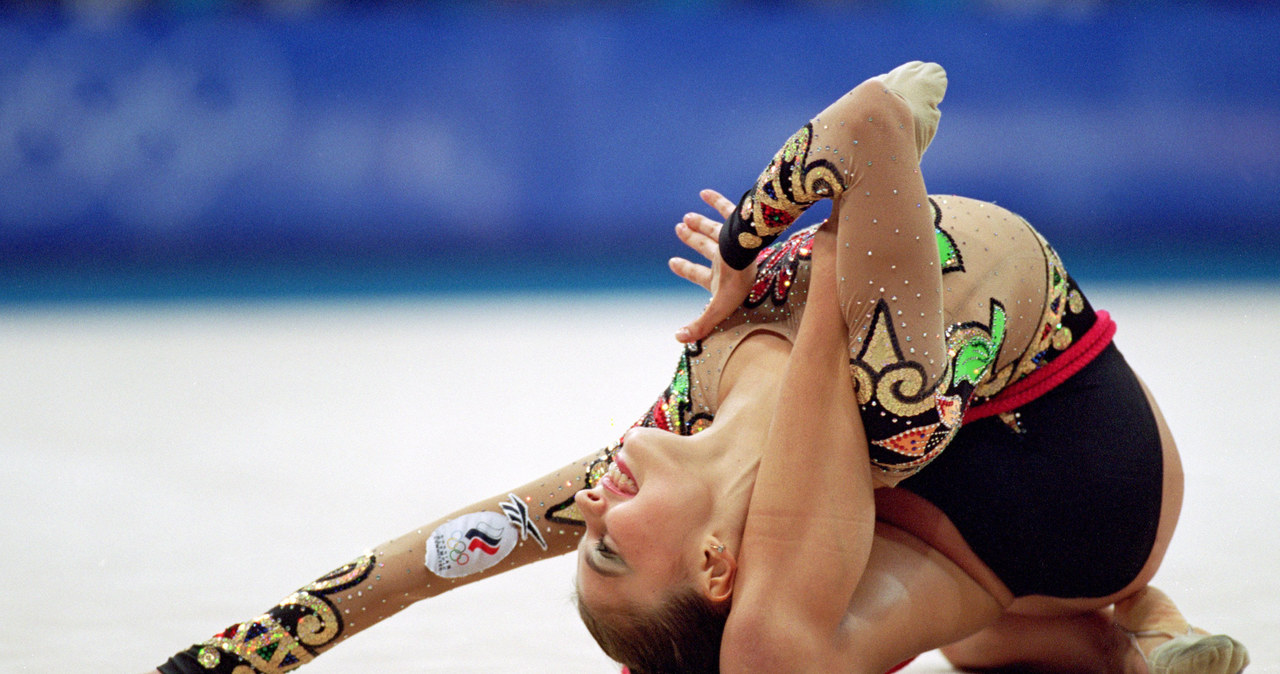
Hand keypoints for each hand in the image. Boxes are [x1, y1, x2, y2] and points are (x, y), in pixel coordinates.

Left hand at [668, 189, 757, 342]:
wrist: (754, 253)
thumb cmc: (738, 283)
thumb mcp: (717, 307)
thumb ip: (700, 324)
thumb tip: (679, 338)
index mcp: (721, 277)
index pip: (699, 274)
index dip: (685, 269)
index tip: (672, 262)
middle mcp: (726, 259)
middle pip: (705, 248)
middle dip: (692, 240)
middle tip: (679, 229)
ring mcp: (732, 240)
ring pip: (714, 229)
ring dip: (700, 223)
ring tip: (686, 216)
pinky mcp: (739, 222)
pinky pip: (727, 208)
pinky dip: (715, 200)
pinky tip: (703, 192)